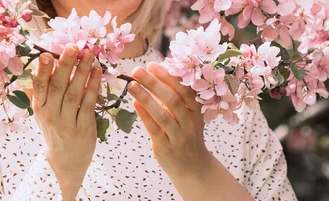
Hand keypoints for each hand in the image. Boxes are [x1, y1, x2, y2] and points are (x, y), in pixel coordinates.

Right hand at [32, 44, 101, 199]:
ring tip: (89, 55)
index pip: (40, 86)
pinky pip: (89, 103)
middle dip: (65, 65)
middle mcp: (51, 115)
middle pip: (57, 86)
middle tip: (73, 46)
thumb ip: (42, 91)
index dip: (43, 70)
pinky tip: (98, 72)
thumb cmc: (55, 130)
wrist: (66, 162)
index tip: (47, 53)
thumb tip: (38, 66)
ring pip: (74, 93)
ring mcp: (67, 122)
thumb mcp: (43, 113)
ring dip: (82, 72)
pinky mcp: (84, 127)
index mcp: (40, 108)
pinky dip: (94, 86)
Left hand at [128, 62, 209, 176]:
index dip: (167, 76)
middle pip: (172, 100)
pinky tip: (134, 104)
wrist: (192, 166)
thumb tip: (156, 71)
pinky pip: (154, 130)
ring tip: (131, 85)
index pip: (184, 89)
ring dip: (146, 98)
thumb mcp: (188, 115)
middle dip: (153, 83)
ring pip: (162, 115)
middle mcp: (190, 122)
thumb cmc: (186, 134)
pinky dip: (145, 116)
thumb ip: (176, 96)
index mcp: (197, 110)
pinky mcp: (166, 148)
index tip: (152, 65)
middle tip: (137, 70)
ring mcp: (179, 136)